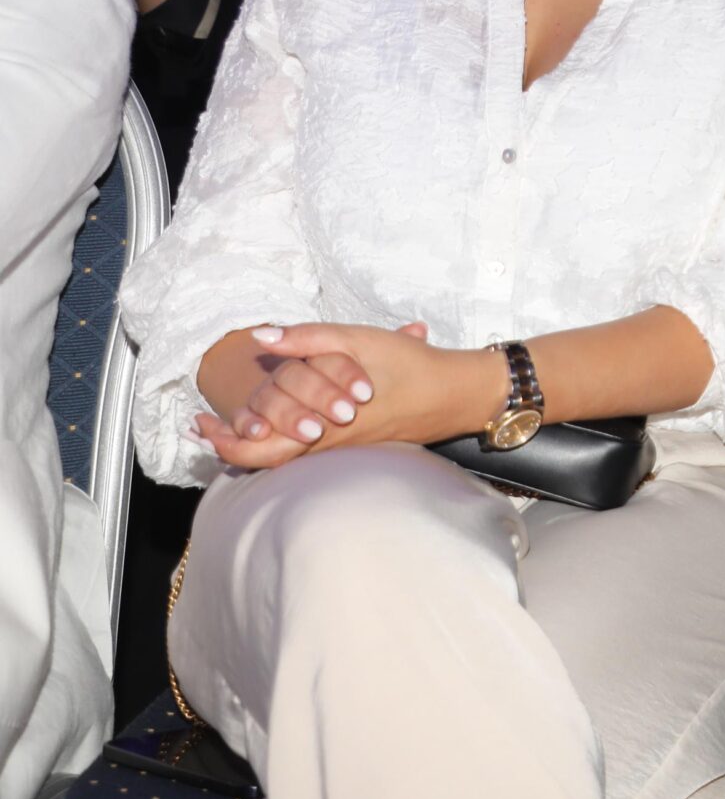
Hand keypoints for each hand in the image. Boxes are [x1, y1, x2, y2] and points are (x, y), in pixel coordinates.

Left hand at [193, 322, 499, 468]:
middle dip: (227, 446)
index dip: (219, 440)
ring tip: (230, 422)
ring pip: (283, 455)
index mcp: (319, 426)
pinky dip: (280, 436)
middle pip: (262, 461)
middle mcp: (325, 444)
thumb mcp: (357, 341)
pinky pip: (305, 450)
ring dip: (252, 439)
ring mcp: (340, 448)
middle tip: (202, 428)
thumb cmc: (407, 366)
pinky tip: (275, 419)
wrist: (453, 394)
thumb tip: (260, 337)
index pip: (253, 449)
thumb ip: (306, 338)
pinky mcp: (354, 443)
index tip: (198, 422)